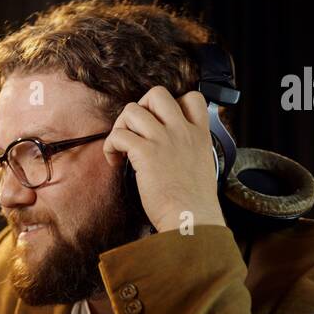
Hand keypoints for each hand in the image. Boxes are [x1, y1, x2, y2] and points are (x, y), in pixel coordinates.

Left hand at [101, 86, 225, 233]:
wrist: (192, 219)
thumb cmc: (195, 203)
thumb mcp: (203, 166)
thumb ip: (191, 150)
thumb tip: (173, 152)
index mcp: (199, 134)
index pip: (191, 98)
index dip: (172, 104)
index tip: (160, 122)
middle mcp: (182, 131)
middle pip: (157, 94)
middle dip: (141, 108)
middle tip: (136, 130)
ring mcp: (164, 139)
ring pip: (132, 109)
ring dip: (121, 126)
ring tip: (123, 146)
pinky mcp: (145, 153)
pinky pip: (118, 135)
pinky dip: (110, 146)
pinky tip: (115, 160)